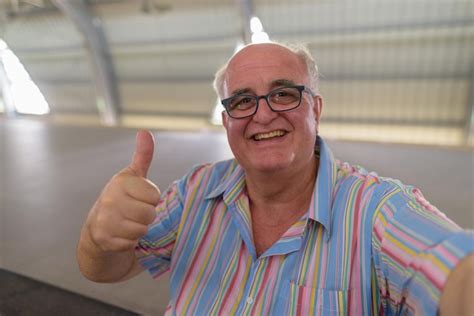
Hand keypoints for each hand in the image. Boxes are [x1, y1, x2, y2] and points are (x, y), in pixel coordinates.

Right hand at [85, 130, 159, 252]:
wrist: (98, 227)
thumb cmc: (122, 199)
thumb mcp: (133, 176)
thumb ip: (143, 155)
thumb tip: (145, 132)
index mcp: (121, 182)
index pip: (154, 196)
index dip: (150, 199)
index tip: (138, 198)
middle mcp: (111, 198)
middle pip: (150, 213)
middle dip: (146, 216)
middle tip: (133, 212)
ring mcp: (105, 219)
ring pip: (142, 229)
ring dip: (138, 229)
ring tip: (127, 222)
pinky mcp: (104, 238)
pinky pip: (131, 243)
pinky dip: (129, 242)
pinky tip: (120, 234)